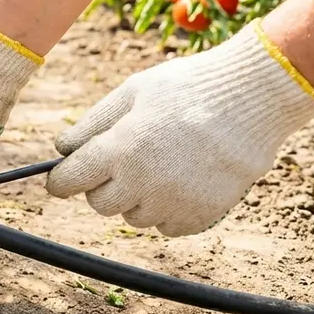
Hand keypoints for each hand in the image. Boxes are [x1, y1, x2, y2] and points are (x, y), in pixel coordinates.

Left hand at [48, 22, 313, 235]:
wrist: (253, 98)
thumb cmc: (188, 87)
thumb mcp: (133, 91)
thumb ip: (93, 123)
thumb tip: (62, 149)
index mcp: (121, 149)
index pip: (71, 181)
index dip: (60, 181)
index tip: (59, 180)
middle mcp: (144, 182)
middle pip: (100, 204)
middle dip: (101, 186)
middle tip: (120, 163)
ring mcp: (175, 203)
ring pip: (134, 216)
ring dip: (136, 198)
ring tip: (160, 164)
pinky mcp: (202, 215)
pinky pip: (167, 226)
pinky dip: (167, 210)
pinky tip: (181, 180)